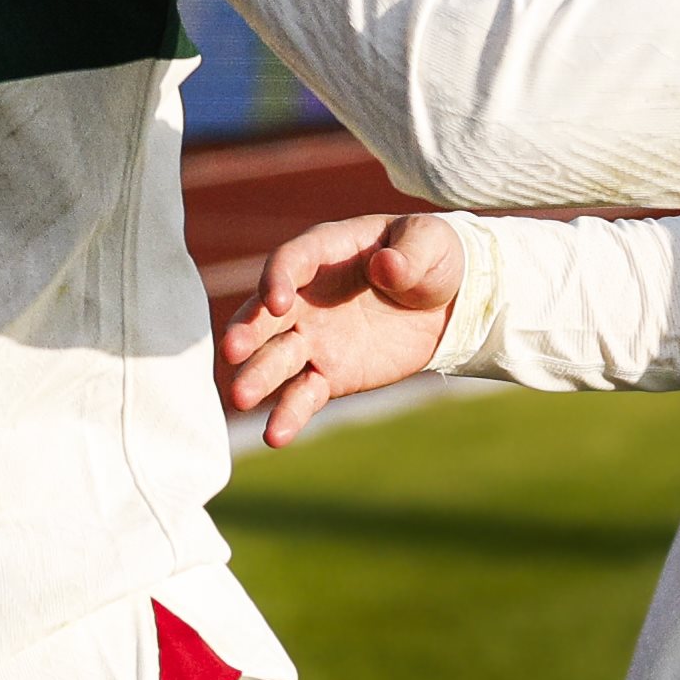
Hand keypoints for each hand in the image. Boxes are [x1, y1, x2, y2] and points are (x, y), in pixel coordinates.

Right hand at [218, 206, 467, 446]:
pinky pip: (303, 396)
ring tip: (240, 398)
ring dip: (256, 377)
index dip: (279, 279)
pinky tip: (275, 436)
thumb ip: (409, 255)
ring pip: (275, 359)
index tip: (276, 301)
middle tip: (233, 351)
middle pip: (267, 314)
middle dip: (248, 331)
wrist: (447, 303)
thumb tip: (387, 265)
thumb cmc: (431, 258)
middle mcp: (306, 297)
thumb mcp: (431, 243)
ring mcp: (312, 339)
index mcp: (326, 252)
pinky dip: (289, 415)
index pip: (292, 261)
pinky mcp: (328, 374)